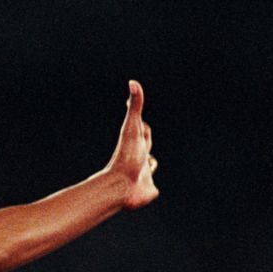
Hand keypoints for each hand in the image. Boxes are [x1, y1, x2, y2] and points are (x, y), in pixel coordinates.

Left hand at [105, 80, 158, 208]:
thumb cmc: (126, 155)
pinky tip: (146, 188)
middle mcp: (140, 157)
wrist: (121, 186)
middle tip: (144, 131)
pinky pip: (152, 189)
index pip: (142, 129)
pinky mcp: (148, 189)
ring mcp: (144, 173)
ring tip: (149, 162)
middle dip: (147, 138)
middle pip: (146, 145)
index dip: (142, 122)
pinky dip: (151, 188)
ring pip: (150, 167)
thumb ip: (135, 107)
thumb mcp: (132, 129)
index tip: (137, 114)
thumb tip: (133, 82)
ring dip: (151, 164)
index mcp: (138, 143)